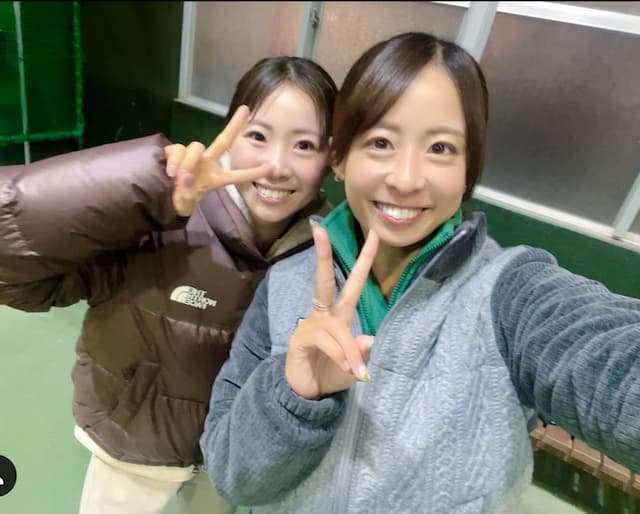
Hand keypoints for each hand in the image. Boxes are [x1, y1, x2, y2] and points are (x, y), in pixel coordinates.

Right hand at [163, 105, 272, 215]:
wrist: (162, 197)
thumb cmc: (180, 200)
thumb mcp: (187, 202)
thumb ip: (188, 193)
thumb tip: (185, 176)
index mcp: (216, 177)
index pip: (237, 175)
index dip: (252, 172)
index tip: (271, 168)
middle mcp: (207, 162)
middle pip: (223, 140)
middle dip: (234, 125)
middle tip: (247, 109)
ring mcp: (192, 156)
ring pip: (195, 147)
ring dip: (188, 161)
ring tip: (178, 177)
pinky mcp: (175, 151)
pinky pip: (176, 149)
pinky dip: (173, 159)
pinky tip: (170, 172)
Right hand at [285, 222, 378, 399]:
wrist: (307, 394)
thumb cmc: (331, 373)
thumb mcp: (354, 364)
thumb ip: (362, 352)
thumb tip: (370, 337)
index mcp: (338, 315)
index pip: (353, 283)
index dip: (363, 260)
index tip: (374, 235)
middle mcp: (324, 315)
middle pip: (325, 280)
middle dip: (323, 255)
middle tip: (320, 229)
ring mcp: (310, 326)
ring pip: (337, 328)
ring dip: (349, 351)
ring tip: (357, 371)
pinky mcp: (300, 339)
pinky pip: (326, 342)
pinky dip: (339, 355)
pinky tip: (344, 367)